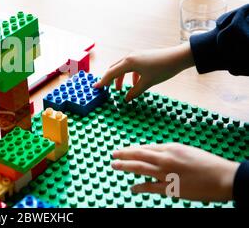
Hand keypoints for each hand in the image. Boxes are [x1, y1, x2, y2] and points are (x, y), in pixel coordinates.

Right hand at [93, 43, 194, 101]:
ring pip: (122, 67)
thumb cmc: (163, 69)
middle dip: (109, 79)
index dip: (103, 81)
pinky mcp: (142, 56)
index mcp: (128, 62)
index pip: (111, 73)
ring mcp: (136, 55)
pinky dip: (129, 75)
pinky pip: (130, 66)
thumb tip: (126, 99)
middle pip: (114, 68)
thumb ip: (135, 92)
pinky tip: (135, 83)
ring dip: (119, 78)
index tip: (95, 87)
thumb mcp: (147, 83)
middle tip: (105, 89)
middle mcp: (130, 57)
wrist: (178, 57)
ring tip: (119, 89)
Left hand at [112, 143, 238, 201]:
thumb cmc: (207, 164)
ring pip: (140, 167)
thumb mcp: (187, 151)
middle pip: (139, 154)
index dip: (133, 149)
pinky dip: (139, 187)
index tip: (125, 150)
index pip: (146, 147)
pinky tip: (132, 188)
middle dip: (124, 153)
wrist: (222, 177)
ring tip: (114, 165)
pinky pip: (150, 187)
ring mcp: (166, 173)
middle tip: (113, 154)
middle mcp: (165, 158)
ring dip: (125, 166)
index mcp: (170, 147)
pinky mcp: (170, 187)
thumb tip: (158, 155)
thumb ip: (171, 152)